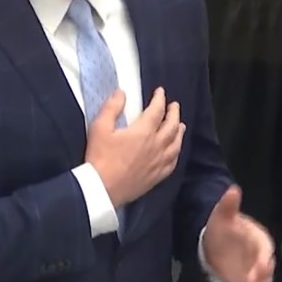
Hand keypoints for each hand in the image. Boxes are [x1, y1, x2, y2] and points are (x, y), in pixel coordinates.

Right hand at [86, 87, 185, 207]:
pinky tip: (175, 151)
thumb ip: (112, 108)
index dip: (160, 99)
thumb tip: (121, 93)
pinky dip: (176, 153)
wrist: (102, 188)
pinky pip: (172, 163)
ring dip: (179, 132)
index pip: (157, 110)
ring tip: (181, 126)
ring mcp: (158, 162)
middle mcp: (156, 146)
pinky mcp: (156, 176)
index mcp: (143, 132)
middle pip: (172, 126)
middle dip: (174, 113)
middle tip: (174, 106)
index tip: (160, 92)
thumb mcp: (99, 128)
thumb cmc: (100, 158)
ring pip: (176, 144)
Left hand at [201, 186, 274, 281]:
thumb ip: (229, 205)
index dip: (263, 257)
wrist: (215, 242)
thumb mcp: (222, 215)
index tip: (259, 265)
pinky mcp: (249, 280)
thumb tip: (232, 189)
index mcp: (259, 238)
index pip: (265, 248)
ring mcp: (255, 269)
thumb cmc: (223, 227)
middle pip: (267, 267)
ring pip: (263, 280)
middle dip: (261, 275)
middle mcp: (261, 255)